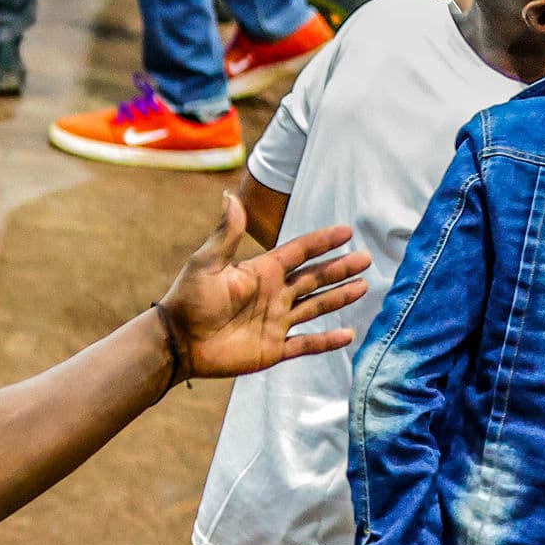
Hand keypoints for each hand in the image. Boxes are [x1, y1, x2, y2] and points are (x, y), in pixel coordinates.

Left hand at [154, 195, 369, 380]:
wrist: (178, 342)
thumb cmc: (188, 300)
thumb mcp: (206, 263)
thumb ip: (227, 234)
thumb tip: (231, 195)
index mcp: (260, 272)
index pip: (298, 253)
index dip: (322, 242)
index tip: (347, 231)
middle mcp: (273, 295)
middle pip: (314, 278)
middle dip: (340, 268)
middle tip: (367, 258)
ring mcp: (276, 321)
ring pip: (316, 307)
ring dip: (339, 297)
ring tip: (364, 287)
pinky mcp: (274, 348)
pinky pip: (307, 344)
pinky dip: (327, 341)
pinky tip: (348, 334)